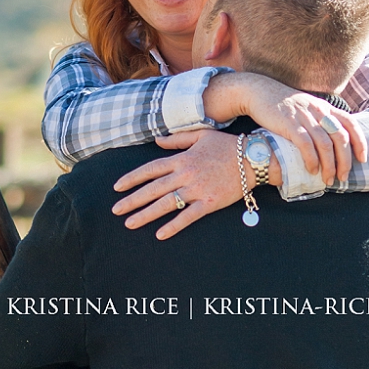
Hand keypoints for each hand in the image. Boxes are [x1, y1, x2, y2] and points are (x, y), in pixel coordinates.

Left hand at [112, 129, 243, 238]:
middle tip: (115, 210)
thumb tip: (157, 140)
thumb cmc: (228, 146)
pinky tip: (160, 234)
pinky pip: (188, 216)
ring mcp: (197, 189)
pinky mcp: (210, 202)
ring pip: (166, 203)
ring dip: (146, 214)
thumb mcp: (201, 135)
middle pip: (153, 189)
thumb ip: (177, 139)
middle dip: (132, 200)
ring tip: (130, 223)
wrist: (253, 159)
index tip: (117, 187)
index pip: (151, 169)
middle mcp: (186, 174)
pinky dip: (174, 225)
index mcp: (182, 158)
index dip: (132, 178)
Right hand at [239, 81, 365, 186]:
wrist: (259, 91)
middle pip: (341, 138)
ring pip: (325, 144)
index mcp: (325, 107)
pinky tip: (311, 170)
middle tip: (343, 177)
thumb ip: (320, 119)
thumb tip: (333, 140)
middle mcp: (318, 111)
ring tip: (327, 179)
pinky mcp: (289, 124)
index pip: (351, 123)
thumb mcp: (307, 106)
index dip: (360, 142)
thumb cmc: (283, 104)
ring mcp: (304, 117)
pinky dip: (311, 159)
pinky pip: (306, 144)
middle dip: (345, 161)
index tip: (362, 159)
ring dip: (329, 165)